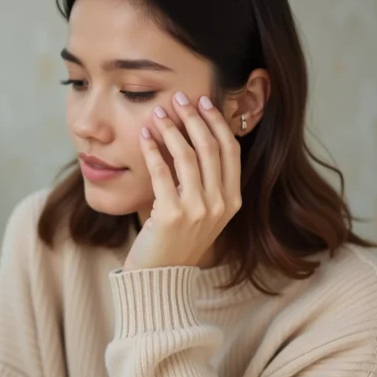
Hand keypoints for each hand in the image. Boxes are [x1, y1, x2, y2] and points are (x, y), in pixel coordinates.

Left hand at [123, 93, 241, 271]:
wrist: (160, 278)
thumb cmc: (175, 242)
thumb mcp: (201, 213)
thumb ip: (204, 182)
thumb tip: (192, 137)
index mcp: (232, 201)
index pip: (231, 150)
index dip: (217, 122)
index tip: (203, 102)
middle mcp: (220, 204)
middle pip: (211, 147)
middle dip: (194, 118)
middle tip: (179, 98)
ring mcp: (199, 210)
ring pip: (188, 156)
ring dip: (171, 129)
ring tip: (158, 113)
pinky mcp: (173, 215)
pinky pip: (162, 172)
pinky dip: (152, 150)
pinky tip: (143, 136)